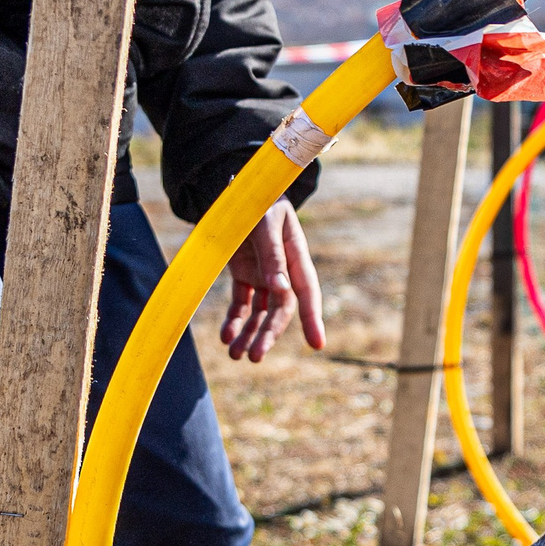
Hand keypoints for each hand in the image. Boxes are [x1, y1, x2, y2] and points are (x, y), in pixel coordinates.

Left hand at [219, 199, 324, 362]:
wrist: (235, 188)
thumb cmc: (256, 199)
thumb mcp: (264, 221)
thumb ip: (272, 254)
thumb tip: (280, 289)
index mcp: (296, 257)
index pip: (306, 292)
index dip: (312, 319)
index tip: (317, 345)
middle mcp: (284, 271)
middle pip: (280, 310)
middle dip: (268, 335)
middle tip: (255, 357)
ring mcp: (264, 275)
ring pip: (260, 313)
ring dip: (249, 334)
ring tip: (236, 355)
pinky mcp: (244, 275)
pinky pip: (241, 304)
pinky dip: (234, 321)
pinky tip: (226, 337)